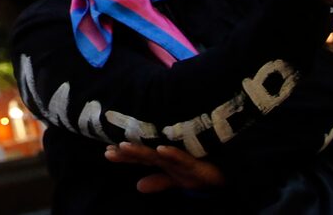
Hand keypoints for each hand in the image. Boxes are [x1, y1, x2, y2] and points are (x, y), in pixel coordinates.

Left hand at [104, 142, 225, 192]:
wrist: (226, 173)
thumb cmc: (199, 172)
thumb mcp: (177, 181)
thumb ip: (158, 182)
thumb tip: (138, 186)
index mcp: (163, 161)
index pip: (140, 158)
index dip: (124, 156)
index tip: (106, 153)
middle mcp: (169, 158)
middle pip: (144, 154)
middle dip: (127, 152)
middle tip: (109, 150)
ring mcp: (181, 160)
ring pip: (158, 154)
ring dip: (142, 150)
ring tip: (124, 147)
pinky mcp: (196, 164)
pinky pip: (182, 159)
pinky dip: (172, 154)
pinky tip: (160, 150)